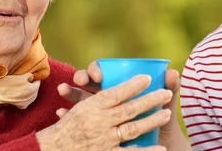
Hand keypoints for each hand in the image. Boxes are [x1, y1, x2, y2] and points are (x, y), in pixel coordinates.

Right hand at [57, 62, 181, 137]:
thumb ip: (103, 99)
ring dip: (152, 121)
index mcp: (92, 106)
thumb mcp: (82, 108)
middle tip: (166, 94)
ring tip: (167, 114)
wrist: (53, 150)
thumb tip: (124, 90)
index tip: (148, 78)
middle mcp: (99, 122)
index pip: (114, 93)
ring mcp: (104, 140)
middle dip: (150, 100)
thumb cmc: (69, 128)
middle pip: (129, 109)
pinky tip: (161, 149)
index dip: (132, 85)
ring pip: (132, 129)